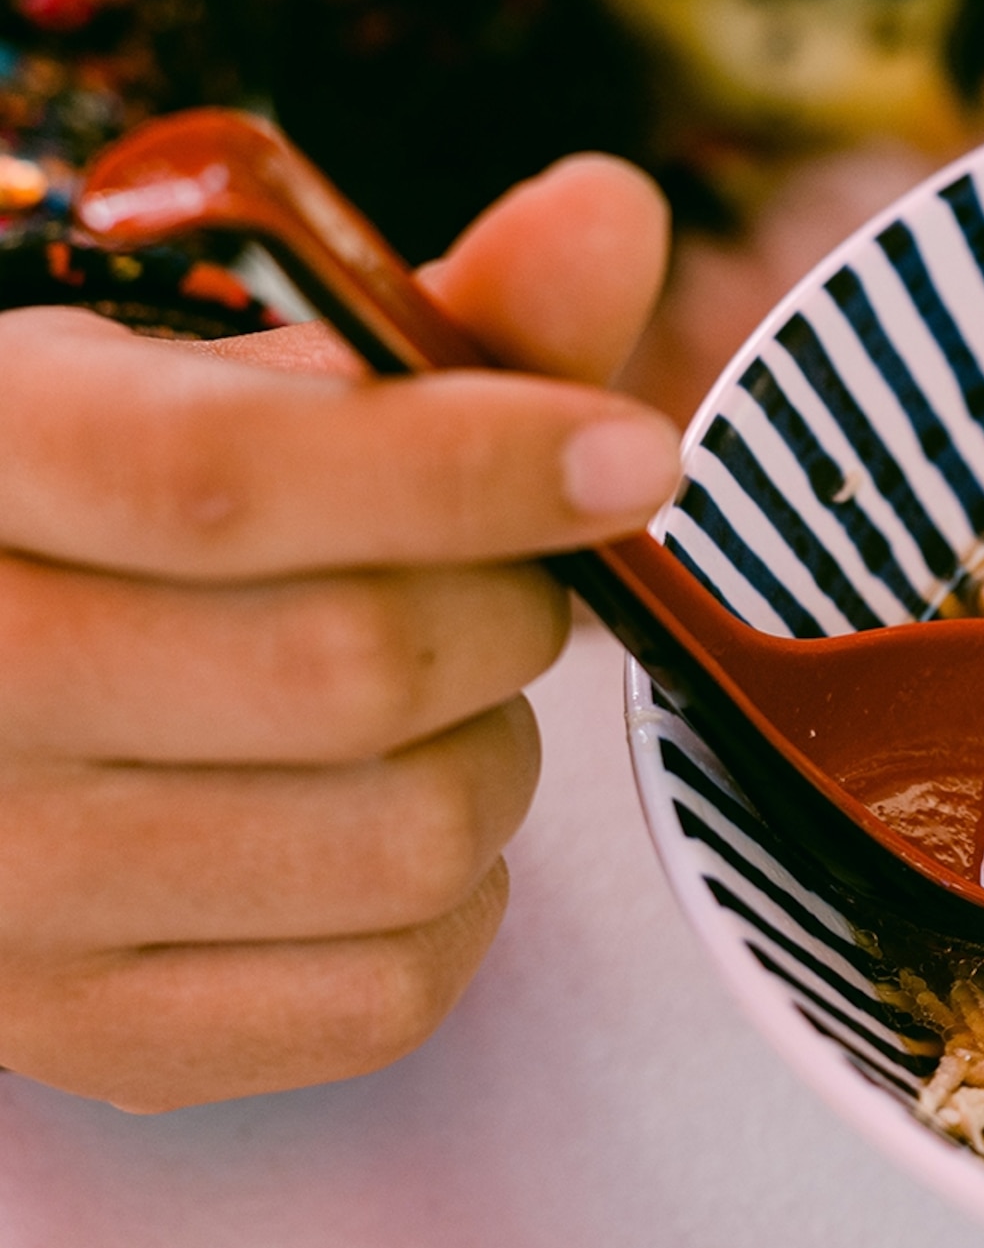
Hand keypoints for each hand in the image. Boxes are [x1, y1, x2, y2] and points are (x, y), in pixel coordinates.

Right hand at [0, 157, 676, 1111]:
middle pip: (351, 666)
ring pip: (402, 841)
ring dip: (492, 761)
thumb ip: (430, 325)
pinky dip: (457, 908)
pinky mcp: (80, 1038)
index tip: (638, 456)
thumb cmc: (106, 522)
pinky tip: (386, 823)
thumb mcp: (221, 387)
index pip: (232, 478)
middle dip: (507, 612)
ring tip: (430, 706)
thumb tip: (616, 209)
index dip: (473, 464)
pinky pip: (390, 994)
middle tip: (506, 587)